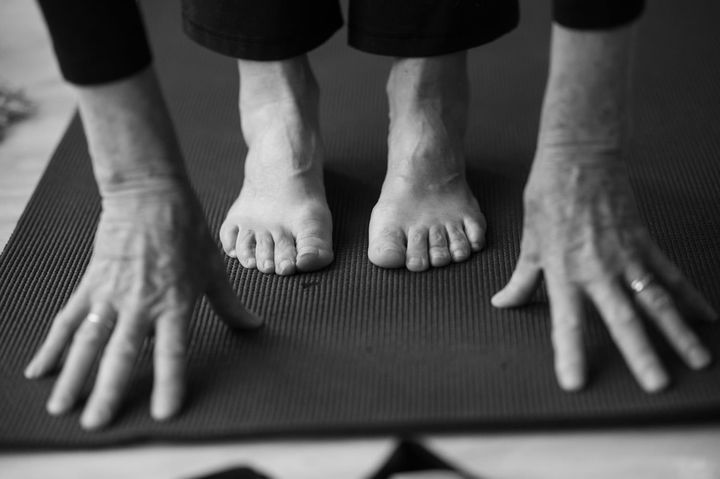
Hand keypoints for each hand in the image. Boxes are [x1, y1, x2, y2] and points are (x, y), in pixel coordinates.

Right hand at [24, 181, 261, 428]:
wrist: (150, 195)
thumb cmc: (187, 231)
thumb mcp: (214, 269)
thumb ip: (230, 304)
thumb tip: (255, 326)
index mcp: (175, 303)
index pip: (172, 350)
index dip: (169, 381)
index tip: (163, 411)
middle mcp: (141, 303)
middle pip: (122, 353)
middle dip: (109, 390)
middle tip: (98, 424)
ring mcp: (112, 294)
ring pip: (89, 341)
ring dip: (75, 375)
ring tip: (62, 407)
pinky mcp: (91, 285)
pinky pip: (69, 319)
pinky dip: (53, 345)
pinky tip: (39, 370)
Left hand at [492, 146, 716, 391]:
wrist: (579, 156)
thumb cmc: (548, 196)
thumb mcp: (529, 240)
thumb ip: (522, 279)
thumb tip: (503, 303)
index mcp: (563, 270)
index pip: (566, 320)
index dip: (569, 352)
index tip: (575, 382)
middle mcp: (597, 268)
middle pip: (623, 317)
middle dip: (640, 353)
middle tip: (656, 384)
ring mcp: (625, 255)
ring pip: (656, 300)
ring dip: (678, 332)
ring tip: (698, 360)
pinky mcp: (644, 242)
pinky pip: (670, 274)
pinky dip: (690, 296)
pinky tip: (707, 318)